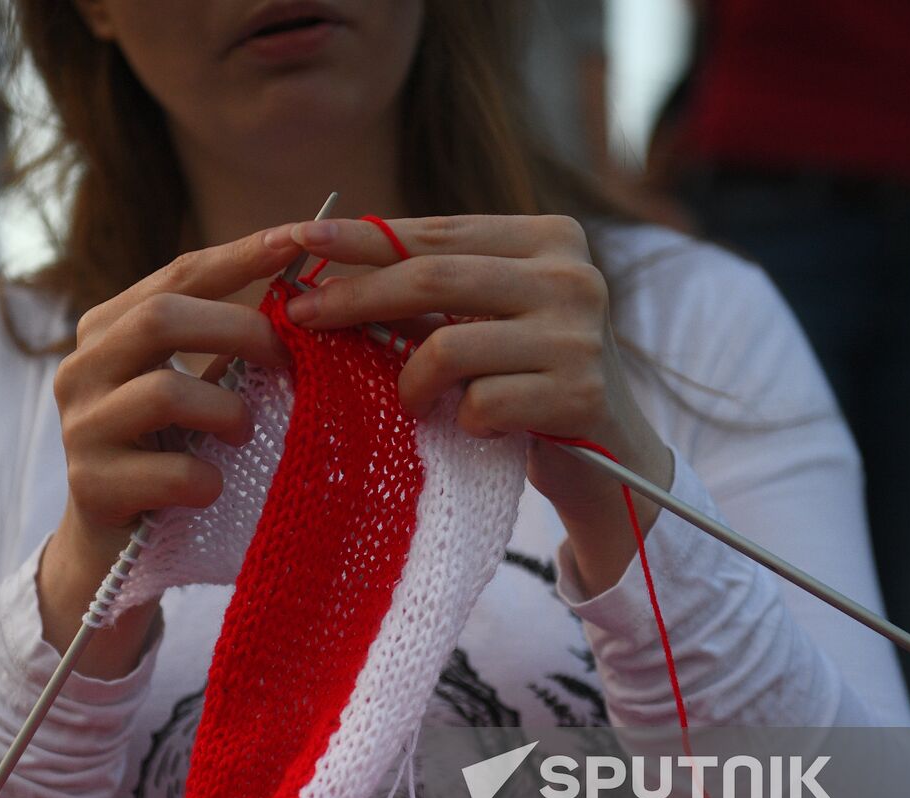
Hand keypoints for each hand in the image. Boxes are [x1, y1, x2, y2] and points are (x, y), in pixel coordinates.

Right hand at [38, 227, 299, 677]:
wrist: (114, 550)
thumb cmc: (170, 455)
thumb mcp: (197, 389)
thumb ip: (228, 346)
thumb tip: (309, 295)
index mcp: (108, 329)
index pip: (179, 274)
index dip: (244, 254)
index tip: (304, 237)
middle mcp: (81, 367)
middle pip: (162, 318)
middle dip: (240, 330)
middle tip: (289, 357)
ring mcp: (79, 426)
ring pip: (166, 390)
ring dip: (228, 412)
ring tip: (246, 432)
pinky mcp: (89, 485)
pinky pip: (171, 470)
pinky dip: (208, 479)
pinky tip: (213, 489)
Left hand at [268, 214, 673, 595]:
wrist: (609, 454)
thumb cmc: (529, 377)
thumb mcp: (490, 317)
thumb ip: (434, 289)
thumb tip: (327, 269)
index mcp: (552, 238)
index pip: (440, 231)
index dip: (366, 236)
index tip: (299, 239)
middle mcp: (573, 276)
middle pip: (436, 278)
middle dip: (357, 297)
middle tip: (302, 316)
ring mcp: (580, 335)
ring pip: (449, 346)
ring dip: (410, 382)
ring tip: (413, 402)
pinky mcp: (580, 394)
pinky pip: (480, 402)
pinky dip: (462, 420)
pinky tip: (477, 426)